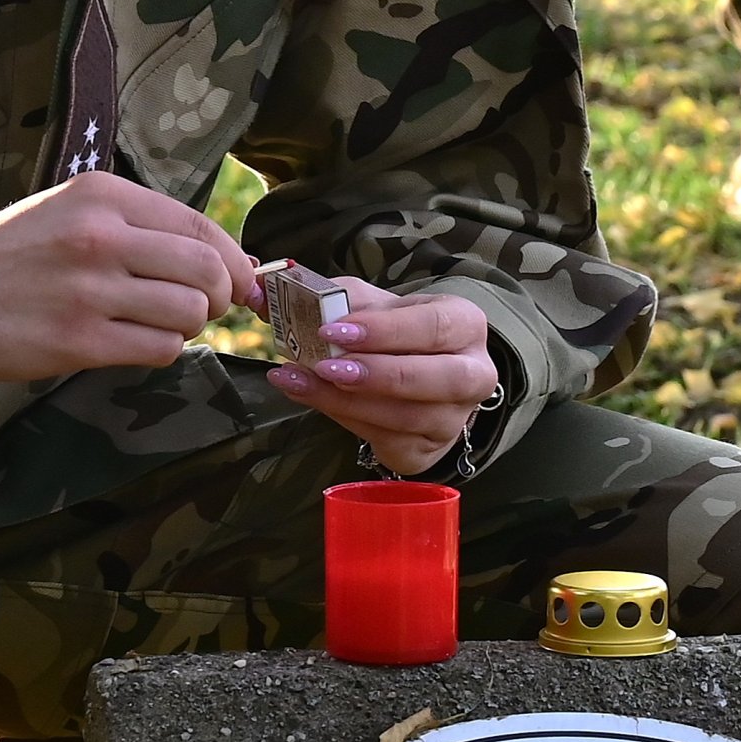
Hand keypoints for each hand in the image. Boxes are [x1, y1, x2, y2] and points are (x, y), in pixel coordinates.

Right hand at [0, 174, 260, 380]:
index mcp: (104, 196)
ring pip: (190, 312)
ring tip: (160, 324)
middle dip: (221, 295)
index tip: (241, 279)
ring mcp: (91, 290)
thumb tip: (225, 259)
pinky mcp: (79, 340)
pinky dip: (162, 349)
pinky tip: (136, 342)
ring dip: (189, 326)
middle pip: (207, 270)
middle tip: (204, 307)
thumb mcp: (73, 211)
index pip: (202, 226)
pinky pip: (159, 348)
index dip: (234, 259)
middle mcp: (102, 236)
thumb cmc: (12, 253)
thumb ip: (142, 226)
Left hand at [266, 277, 495, 475]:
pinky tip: (310, 397)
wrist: (418, 373)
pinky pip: (385, 441)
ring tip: (298, 380)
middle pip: (434, 379)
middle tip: (324, 364)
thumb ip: (330, 296)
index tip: (335, 328)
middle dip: (376, 373)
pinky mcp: (427, 451)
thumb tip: (266, 290)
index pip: (433, 327)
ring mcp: (453, 419)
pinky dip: (342, 419)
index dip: (386, 331)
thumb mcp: (373, 305)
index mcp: (465, 325)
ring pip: (405, 416)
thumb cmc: (395, 332)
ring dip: (346, 400)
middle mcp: (473, 374)